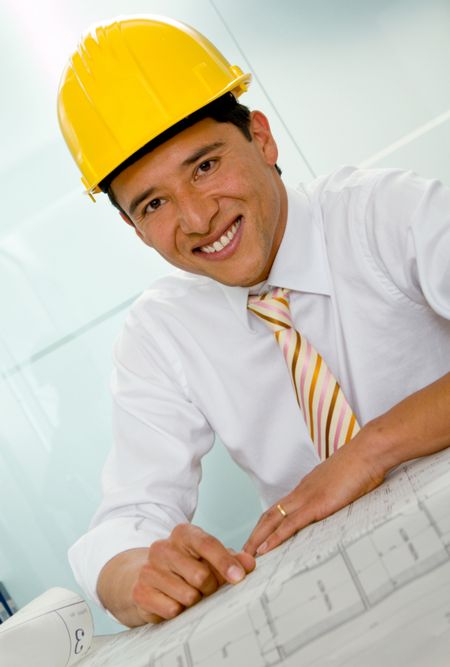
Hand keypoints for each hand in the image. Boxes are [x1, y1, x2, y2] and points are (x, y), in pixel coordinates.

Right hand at [132, 524, 254, 623]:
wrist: (148, 577)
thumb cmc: (187, 565)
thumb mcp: (209, 558)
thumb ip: (232, 559)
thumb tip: (250, 563)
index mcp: (183, 534)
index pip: (207, 544)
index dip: (225, 561)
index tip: (239, 577)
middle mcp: (163, 547)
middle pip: (200, 575)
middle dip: (210, 587)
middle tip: (207, 588)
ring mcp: (149, 569)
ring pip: (187, 596)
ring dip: (195, 601)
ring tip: (190, 595)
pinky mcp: (141, 592)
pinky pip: (172, 610)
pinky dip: (179, 612)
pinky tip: (175, 602)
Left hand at [243, 431, 384, 556]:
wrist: (369, 452)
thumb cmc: (363, 466)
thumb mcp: (345, 485)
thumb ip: (337, 496)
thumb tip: (341, 506)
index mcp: (307, 488)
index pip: (279, 509)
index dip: (266, 526)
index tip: (258, 540)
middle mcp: (301, 492)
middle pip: (269, 516)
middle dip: (255, 535)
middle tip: (243, 552)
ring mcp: (306, 498)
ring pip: (272, 520)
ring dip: (257, 539)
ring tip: (246, 555)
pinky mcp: (316, 505)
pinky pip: (290, 524)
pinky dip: (275, 538)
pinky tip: (265, 550)